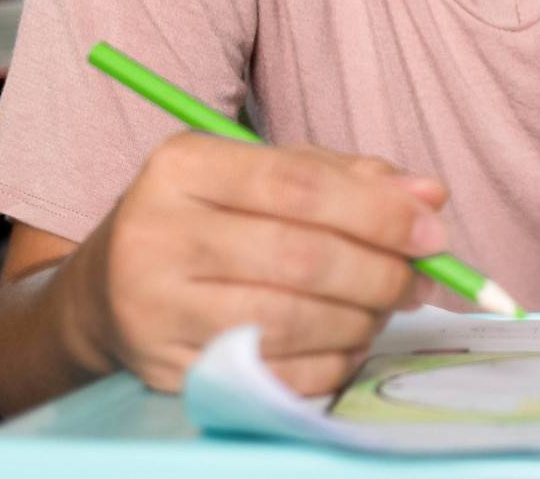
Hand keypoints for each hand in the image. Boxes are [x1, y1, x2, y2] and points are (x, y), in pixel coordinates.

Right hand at [63, 131, 449, 394]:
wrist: (107, 290)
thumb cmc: (210, 219)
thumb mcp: (265, 174)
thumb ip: (350, 179)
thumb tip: (431, 197)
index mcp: (184, 166)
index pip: (298, 185)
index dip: (377, 212)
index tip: (432, 232)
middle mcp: (156, 234)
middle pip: (299, 257)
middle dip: (380, 273)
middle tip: (419, 280)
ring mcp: (153, 309)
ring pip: (289, 320)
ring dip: (360, 319)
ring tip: (383, 308)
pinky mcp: (165, 370)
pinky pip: (273, 374)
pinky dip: (330, 363)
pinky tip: (347, 343)